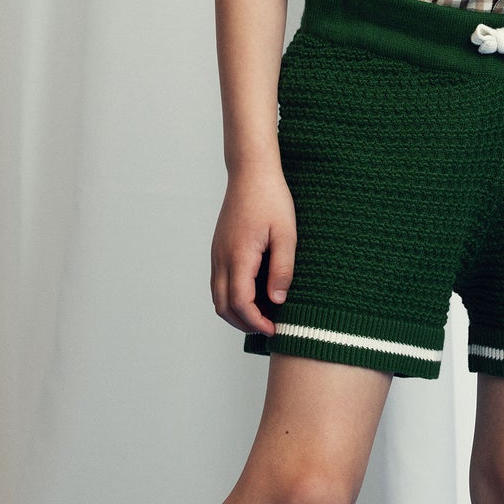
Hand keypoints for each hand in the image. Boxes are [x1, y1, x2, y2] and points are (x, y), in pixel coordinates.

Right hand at [211, 162, 296, 334]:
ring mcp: (217, 253)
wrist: (251, 172)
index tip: (274, 330)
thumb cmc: (271, 199)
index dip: (256, 322)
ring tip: (262, 315)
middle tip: (268, 329)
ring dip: (236, 312)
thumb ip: (282, 269)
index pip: (240, 303)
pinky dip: (232, 297)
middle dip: (244, 324)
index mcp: (239, 256)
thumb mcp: (287, 234)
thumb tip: (277, 300)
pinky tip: (254, 294)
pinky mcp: (218, 248)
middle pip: (223, 306)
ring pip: (217, 296)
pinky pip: (219, 281)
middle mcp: (222, 258)